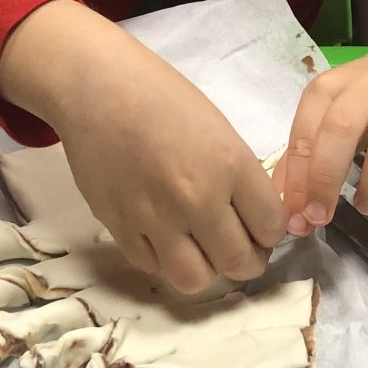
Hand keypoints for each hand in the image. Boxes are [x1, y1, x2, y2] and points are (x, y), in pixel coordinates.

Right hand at [0, 3, 284, 293]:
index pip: (271, 227)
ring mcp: (155, 219)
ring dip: (205, 267)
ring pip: (196, 279)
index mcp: (230, 165)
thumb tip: (252, 218)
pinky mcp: (120, 229)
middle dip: (247, 259)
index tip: (262, 226)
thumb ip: (238, 178)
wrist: (96, 87)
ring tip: (201, 247)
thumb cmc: (161, 96)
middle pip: (239, 263)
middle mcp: (197, 199)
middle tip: (239, 245)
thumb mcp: (219, 130)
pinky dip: (164, 258)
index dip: (270, 230)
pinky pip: (153, 267)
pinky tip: (165, 234)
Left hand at [277, 37, 367, 233]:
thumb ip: (308, 155)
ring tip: (367, 206)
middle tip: (321, 217)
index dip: (297, 179)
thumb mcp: (330, 115)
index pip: (305, 132)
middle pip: (341, 130)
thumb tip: (288, 206)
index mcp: (330, 88)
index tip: (297, 217)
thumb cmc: (366, 100)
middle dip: (326, 179)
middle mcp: (367, 86)